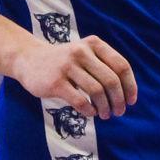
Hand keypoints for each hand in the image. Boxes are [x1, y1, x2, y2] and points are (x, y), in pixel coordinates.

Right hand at [12, 34, 136, 118]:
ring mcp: (67, 66)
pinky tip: (91, 114)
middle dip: (119, 100)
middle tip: (119, 112)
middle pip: (111, 80)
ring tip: (106, 114)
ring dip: (105, 107)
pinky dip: (90, 111)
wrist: (28, 59)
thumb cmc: (65, 61)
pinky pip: (80, 101)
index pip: (121, 65)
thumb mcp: (86, 53)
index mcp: (94, 44)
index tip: (131, 101)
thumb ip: (105, 65)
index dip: (130, 86)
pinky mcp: (55, 82)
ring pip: (97, 91)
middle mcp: (82, 52)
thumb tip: (127, 93)